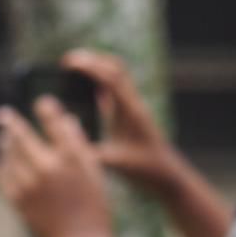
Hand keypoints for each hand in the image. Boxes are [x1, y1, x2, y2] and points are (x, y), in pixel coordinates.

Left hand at [0, 97, 112, 236]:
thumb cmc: (92, 206)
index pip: (54, 122)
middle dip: (10, 122)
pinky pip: (4, 178)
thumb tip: (66, 121)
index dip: (46, 109)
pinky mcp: (18, 201)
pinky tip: (2, 163)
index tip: (40, 102)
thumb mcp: (93, 171)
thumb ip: (79, 144)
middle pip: (22, 137)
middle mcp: (47, 167)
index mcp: (70, 156)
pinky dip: (2, 168)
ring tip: (2, 139)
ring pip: (10, 156)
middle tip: (2, 114)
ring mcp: (29, 185)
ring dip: (5, 145)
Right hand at [62, 49, 177, 192]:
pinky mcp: (132, 116)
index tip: (68, 62)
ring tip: (75, 71)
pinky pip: (116, 95)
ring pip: (116, 78)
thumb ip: (93, 153)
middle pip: (115, 68)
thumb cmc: (146, 170)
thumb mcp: (116, 163)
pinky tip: (90, 91)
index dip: (89, 66)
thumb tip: (69, 143)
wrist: (167, 176)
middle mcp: (134, 104)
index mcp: (131, 111)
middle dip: (93, 60)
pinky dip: (102, 87)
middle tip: (69, 60)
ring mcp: (134, 108)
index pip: (110, 78)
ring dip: (98, 69)